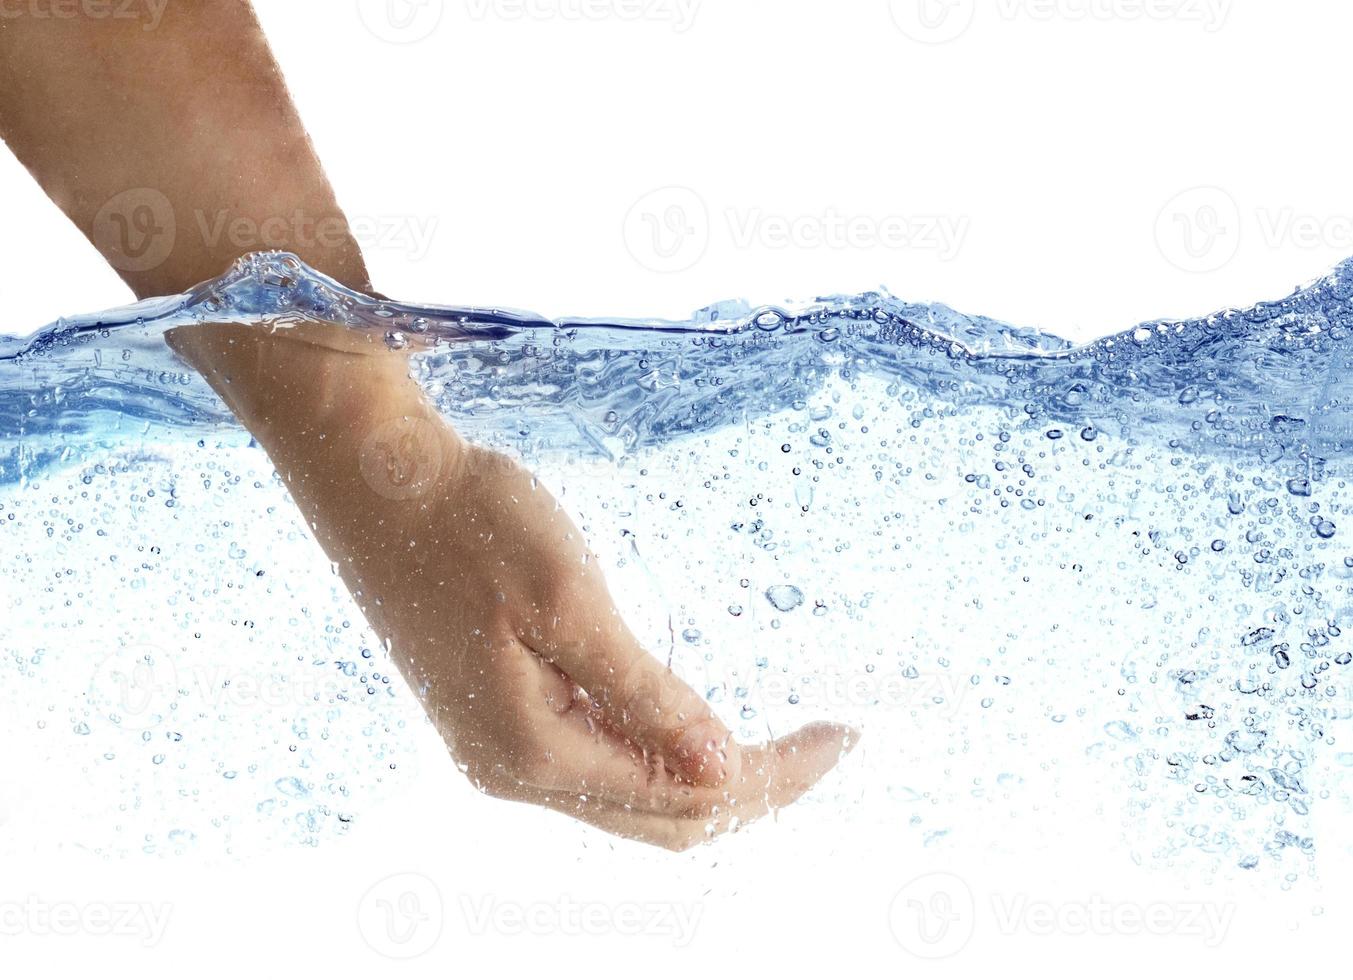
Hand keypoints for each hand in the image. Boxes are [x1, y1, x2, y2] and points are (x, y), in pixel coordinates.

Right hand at [167, 322, 859, 849]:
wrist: (372, 475)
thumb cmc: (469, 519)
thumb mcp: (570, 601)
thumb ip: (647, 696)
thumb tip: (724, 773)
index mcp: (532, 752)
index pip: (685, 796)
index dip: (774, 776)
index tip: (842, 735)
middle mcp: (511, 769)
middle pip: (660, 815)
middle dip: (751, 787)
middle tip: (824, 741)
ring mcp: (495, 746)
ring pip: (627, 793)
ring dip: (704, 772)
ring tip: (776, 737)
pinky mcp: (490, 713)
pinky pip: (594, 758)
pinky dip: (655, 748)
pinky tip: (686, 715)